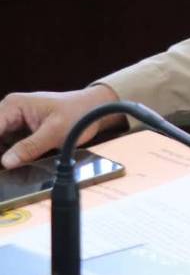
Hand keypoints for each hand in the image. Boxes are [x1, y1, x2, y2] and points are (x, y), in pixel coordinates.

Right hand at [0, 86, 120, 168]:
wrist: (95, 109)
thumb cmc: (79, 114)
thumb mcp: (55, 132)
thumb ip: (30, 147)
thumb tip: (6, 162)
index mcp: (13, 105)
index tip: (0, 164)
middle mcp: (9, 111)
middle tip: (4, 169)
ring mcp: (13, 122)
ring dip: (3, 156)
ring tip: (7, 169)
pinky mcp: (19, 131)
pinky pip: (7, 146)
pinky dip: (8, 156)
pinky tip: (13, 165)